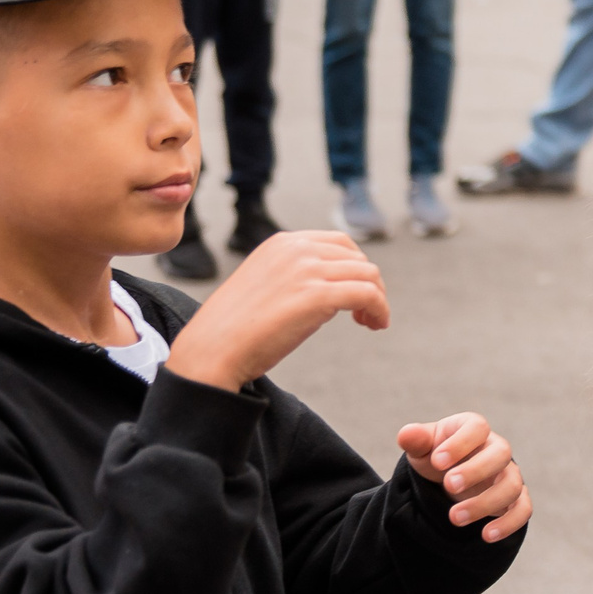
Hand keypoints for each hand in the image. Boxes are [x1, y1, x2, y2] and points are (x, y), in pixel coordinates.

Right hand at [165, 230, 388, 390]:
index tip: (354, 294)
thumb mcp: (265, 285)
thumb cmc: (235, 328)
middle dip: (369, 283)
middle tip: (364, 313)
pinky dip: (380, 308)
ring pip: (368, 274)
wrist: (211, 350)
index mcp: (282, 243)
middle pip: (357, 258)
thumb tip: (335, 288)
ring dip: (377, 298)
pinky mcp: (317, 296)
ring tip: (371, 321)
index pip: (338, 243)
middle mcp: (296, 249)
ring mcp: (307, 270)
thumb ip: (295, 276)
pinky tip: (377, 325)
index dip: (355, 268)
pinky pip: (368, 294)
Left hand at [398, 412, 531, 541]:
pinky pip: (523, 509)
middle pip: (501, 454)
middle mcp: (497, 449)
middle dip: (476, 471)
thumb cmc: (437, 458)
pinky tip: (486, 536)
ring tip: (454, 518)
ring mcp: (508, 474)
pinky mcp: (514, 499)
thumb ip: (416, 441)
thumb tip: (405, 435)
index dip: (460, 443)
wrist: (449, 478)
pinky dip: (509, 523)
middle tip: (448, 486)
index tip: (437, 461)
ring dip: (485, 503)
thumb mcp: (423, 448)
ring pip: (511, 485)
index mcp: (474, 430)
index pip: (477, 427)